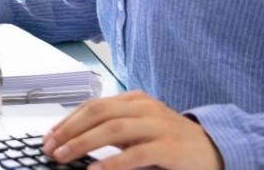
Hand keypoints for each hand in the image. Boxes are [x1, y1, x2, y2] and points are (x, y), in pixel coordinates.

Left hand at [42, 91, 222, 169]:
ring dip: (82, 144)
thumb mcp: (139, 129)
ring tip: (64, 157)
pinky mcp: (168, 148)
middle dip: (69, 130)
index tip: (49, 137)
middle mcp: (144, 108)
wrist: (214, 148)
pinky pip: (135, 154)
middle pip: (98, 113)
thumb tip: (73, 139)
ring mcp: (157, 126)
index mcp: (134, 100)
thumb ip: (112, 129)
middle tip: (50, 147)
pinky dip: (111, 163)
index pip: (93, 105)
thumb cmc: (170, 140)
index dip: (67, 121)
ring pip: (112, 129)